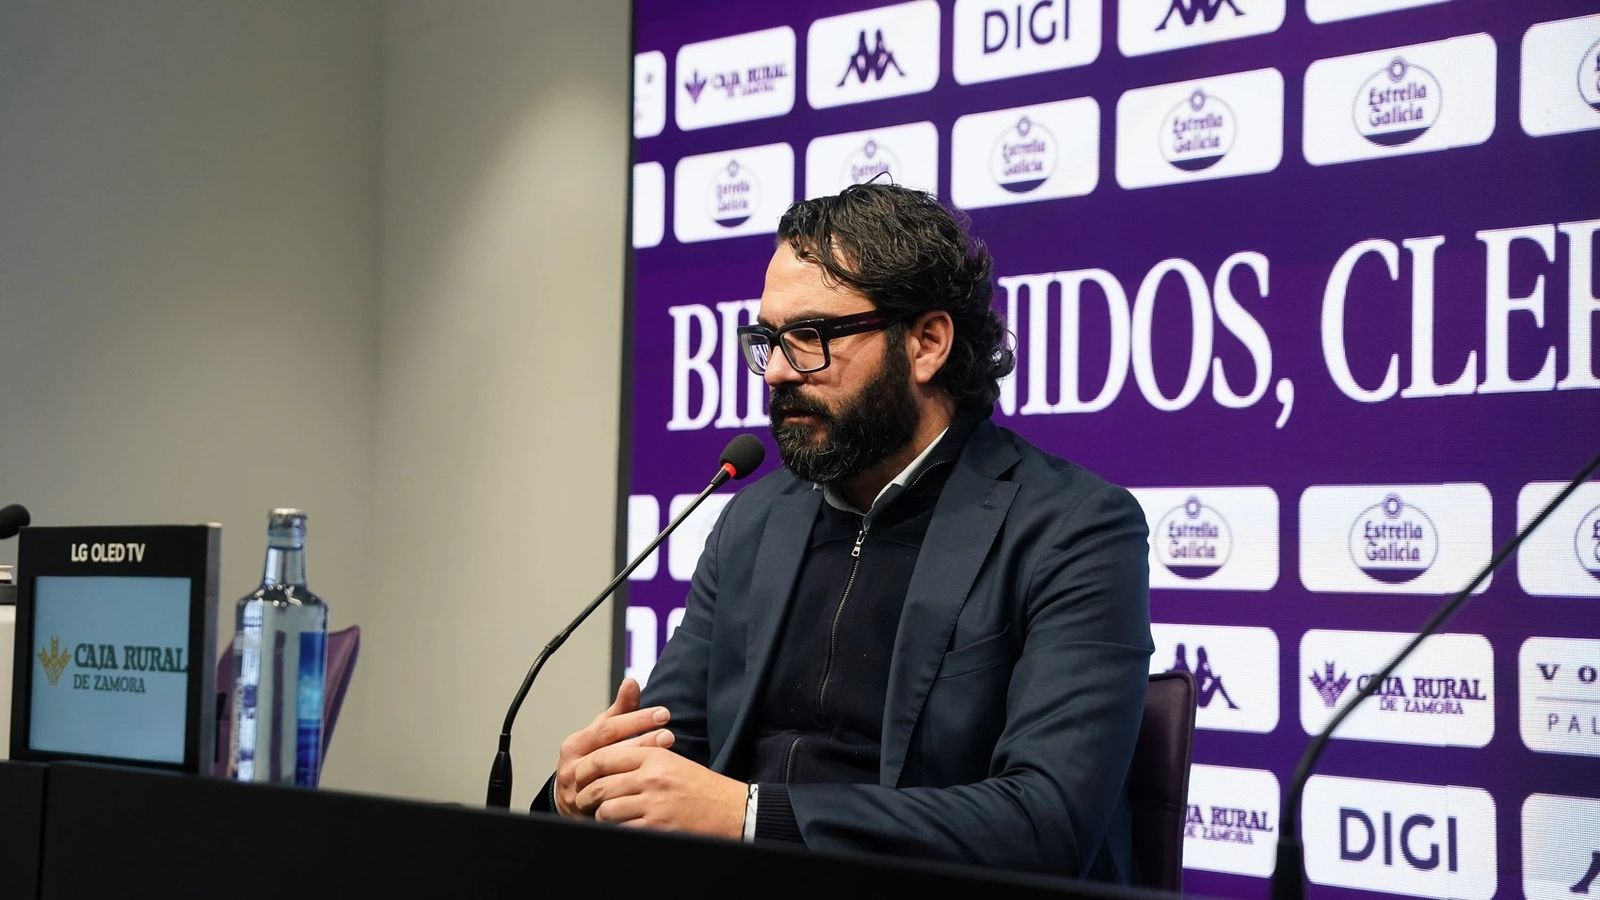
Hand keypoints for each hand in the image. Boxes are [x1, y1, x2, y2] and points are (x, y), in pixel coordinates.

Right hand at [553, 678, 674, 817]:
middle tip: (669, 734)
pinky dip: (633, 794)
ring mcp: (578, 794)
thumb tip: (632, 682)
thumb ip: (618, 710)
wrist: (569, 798)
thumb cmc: (589, 759)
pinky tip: (652, 786)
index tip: (662, 713)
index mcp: (575, 746)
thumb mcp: (599, 733)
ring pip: (611, 778)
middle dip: (642, 742)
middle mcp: (573, 769)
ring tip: (667, 754)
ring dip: (640, 765)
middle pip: (611, 753)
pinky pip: (613, 803)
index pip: (608, 729)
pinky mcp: (587, 814)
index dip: (636, 720)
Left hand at [574, 745, 745, 838]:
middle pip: (600, 784)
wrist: (730, 810)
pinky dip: (615, 831)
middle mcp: (651, 777)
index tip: (579, 777)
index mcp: (654, 756)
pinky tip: (618, 829)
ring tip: (602, 817)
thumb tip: (605, 762)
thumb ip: (641, 755)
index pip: (605, 757)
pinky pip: (621, 829)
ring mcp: (654, 803)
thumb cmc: (700, 788)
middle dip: (586, 796)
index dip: (586, 769)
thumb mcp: (672, 761)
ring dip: (600, 816)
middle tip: (582, 801)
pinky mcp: (656, 827)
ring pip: (606, 809)